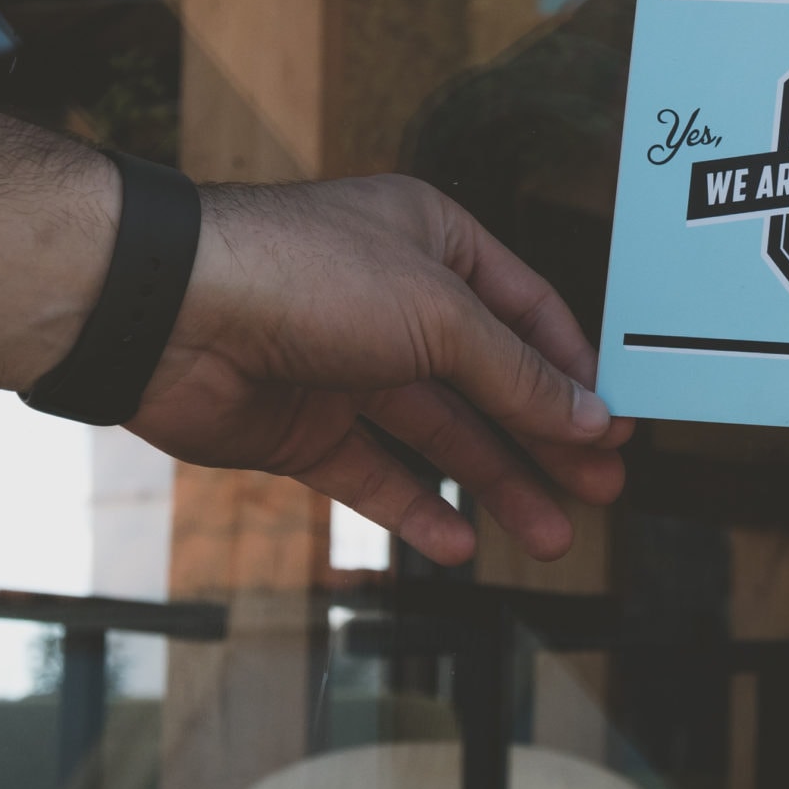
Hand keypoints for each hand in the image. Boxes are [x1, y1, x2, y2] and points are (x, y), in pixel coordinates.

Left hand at [124, 175, 629, 565]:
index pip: (528, 313)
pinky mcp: (302, 426)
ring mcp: (347, 367)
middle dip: (547, 440)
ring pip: (440, 436)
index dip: (575, 373)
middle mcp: (394, 301)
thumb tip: (592, 419)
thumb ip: (518, 376)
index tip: (618, 429)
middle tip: (601, 495)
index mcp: (435, 243)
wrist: (170, 312)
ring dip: (497, 485)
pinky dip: (415, 510)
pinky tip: (458, 545)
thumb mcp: (441, 317)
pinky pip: (374, 474)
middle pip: (491, 382)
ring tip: (551, 538)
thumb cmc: (307, 276)